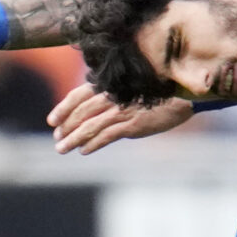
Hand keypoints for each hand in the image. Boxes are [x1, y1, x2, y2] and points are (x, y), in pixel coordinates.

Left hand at [49, 84, 197, 154]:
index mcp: (111, 85)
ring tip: (63, 149)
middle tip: (57, 139)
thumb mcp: (132, 91)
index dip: (62, 108)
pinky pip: (106, 136)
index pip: (78, 95)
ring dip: (73, 139)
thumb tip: (94, 112)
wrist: (183, 97)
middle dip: (65, 128)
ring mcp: (122, 111)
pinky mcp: (133, 125)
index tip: (52, 121)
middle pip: (80, 113)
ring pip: (89, 127)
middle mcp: (113, 96)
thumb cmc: (157, 94)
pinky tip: (84, 151)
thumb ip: (114, 99)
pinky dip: (92, 144)